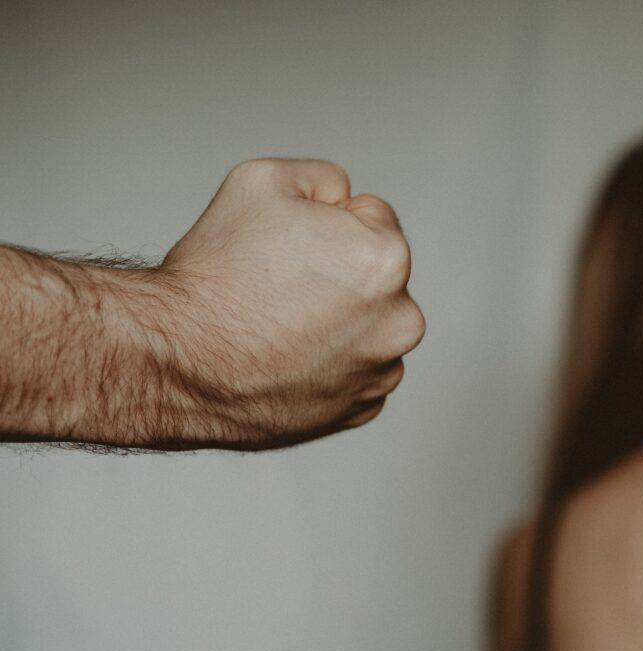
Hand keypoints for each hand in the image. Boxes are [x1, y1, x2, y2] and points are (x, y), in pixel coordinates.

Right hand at [140, 158, 424, 446]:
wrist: (173, 362)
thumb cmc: (213, 277)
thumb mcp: (263, 181)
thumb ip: (323, 178)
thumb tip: (344, 199)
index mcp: (388, 261)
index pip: (372, 216)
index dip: (325, 222)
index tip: (288, 248)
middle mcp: (399, 322)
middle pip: (374, 276)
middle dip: (337, 273)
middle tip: (278, 287)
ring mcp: (381, 373)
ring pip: (366, 326)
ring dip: (336, 322)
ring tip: (277, 325)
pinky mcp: (360, 411)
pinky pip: (354, 372)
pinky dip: (327, 365)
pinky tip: (285, 360)